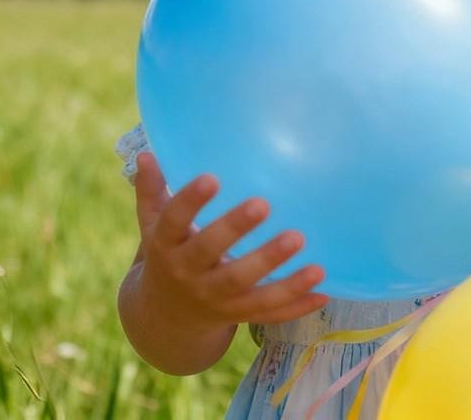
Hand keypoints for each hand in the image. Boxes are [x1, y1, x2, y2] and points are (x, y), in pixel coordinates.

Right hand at [132, 150, 328, 327]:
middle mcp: (188, 274)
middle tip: (263, 204)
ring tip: (304, 244)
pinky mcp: (239, 315)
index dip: (189, 201)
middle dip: (236, 230)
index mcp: (166, 246)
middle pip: (211, 254)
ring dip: (278, 273)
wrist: (164, 318)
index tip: (212, 178)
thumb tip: (148, 152)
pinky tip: (323, 290)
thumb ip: (152, 190)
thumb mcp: (152, 224)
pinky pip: (269, 312)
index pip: (173, 221)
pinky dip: (296, 306)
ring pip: (247, 289)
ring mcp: (215, 299)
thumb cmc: (167, 253)